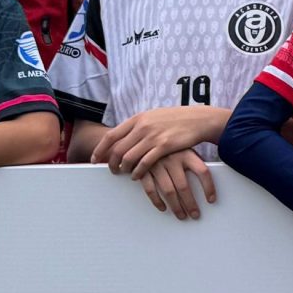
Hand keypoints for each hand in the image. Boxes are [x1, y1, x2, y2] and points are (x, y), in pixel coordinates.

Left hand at [100, 107, 218, 176]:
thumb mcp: (153, 116)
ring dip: (124, 169)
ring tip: (124, 174)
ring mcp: (153, 136)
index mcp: (137, 118)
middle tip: (111, 171)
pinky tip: (136, 176)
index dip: (100, 149)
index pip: (111, 135)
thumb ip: (138, 124)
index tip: (95, 159)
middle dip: (111, 163)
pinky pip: (145, 163)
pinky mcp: (164, 146)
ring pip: (129, 157)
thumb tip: (123, 135)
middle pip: (117, 149)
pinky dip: (137, 172)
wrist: (198, 119)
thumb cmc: (176, 119)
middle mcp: (142, 127)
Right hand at [137, 150, 217, 220]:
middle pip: (184, 186)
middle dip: (190, 204)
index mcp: (186, 153)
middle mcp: (172, 159)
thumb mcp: (184, 146)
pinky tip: (163, 207)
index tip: (211, 199)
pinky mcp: (143, 170)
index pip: (202, 171)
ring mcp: (157, 165)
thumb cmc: (169, 145)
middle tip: (195, 214)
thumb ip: (194, 160)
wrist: (144, 135)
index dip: (209, 187)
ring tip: (182, 215)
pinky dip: (157, 201)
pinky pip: (150, 189)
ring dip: (176, 206)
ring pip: (168, 191)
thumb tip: (212, 177)